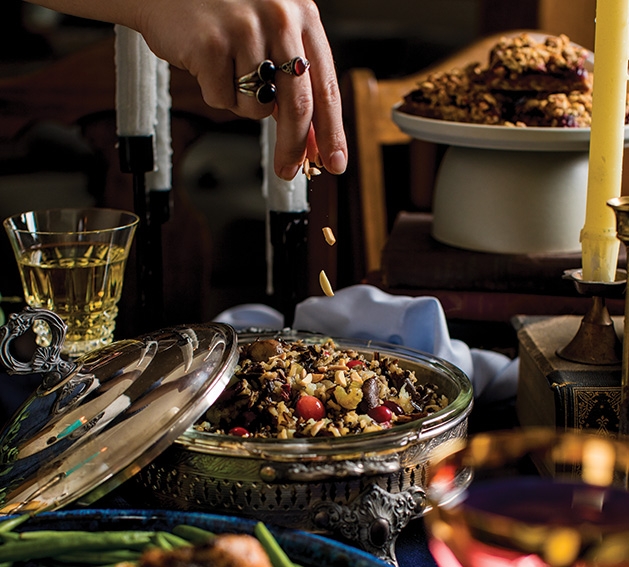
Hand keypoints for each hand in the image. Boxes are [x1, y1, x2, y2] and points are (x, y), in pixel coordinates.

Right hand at [137, 0, 347, 179]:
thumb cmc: (222, 12)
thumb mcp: (272, 36)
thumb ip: (294, 83)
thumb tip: (312, 141)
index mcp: (303, 15)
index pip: (326, 88)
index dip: (332, 132)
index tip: (335, 162)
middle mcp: (280, 17)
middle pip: (298, 106)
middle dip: (293, 147)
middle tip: (288, 170)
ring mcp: (245, 29)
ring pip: (257, 107)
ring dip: (242, 103)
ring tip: (228, 70)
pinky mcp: (210, 43)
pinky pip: (222, 100)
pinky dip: (215, 92)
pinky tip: (208, 64)